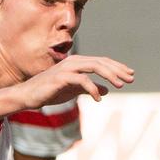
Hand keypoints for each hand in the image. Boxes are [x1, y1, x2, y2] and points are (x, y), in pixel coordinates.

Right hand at [13, 54, 133, 109]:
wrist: (28, 96)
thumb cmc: (50, 92)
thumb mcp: (74, 91)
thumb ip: (89, 88)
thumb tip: (106, 90)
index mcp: (77, 62)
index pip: (101, 62)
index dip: (117, 67)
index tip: (130, 75)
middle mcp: (73, 61)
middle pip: (101, 62)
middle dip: (118, 70)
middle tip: (131, 79)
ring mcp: (67, 68)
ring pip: (93, 66)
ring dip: (109, 75)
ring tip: (120, 86)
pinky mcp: (61, 77)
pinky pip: (81, 80)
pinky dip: (92, 88)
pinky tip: (98, 98)